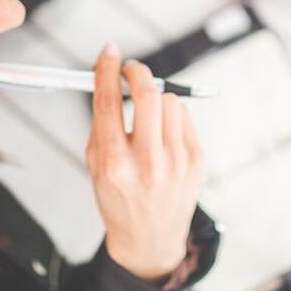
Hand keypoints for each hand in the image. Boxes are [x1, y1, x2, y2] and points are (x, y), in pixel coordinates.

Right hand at [85, 43, 204, 280]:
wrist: (149, 239)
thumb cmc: (118, 198)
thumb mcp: (94, 165)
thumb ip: (101, 122)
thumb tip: (109, 76)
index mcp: (113, 164)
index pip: (109, 102)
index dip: (107, 69)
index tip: (109, 51)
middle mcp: (146, 163)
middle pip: (147, 95)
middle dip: (138, 72)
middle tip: (130, 70)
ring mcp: (176, 162)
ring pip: (169, 101)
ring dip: (155, 98)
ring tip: (147, 114)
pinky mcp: (196, 160)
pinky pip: (184, 116)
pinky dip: (171, 115)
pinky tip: (163, 132)